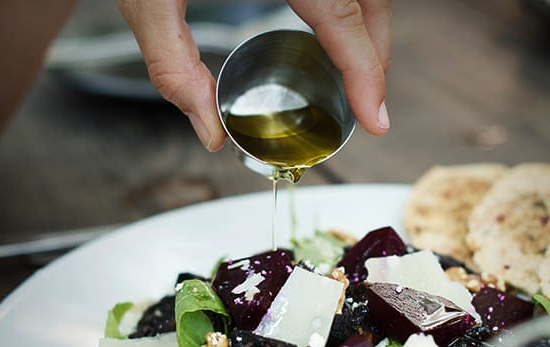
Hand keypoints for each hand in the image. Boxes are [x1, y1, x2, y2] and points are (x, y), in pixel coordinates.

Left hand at [116, 0, 391, 150]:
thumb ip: (173, 65)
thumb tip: (208, 130)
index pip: (342, 16)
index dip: (366, 71)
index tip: (375, 118)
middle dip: (373, 51)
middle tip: (363, 99)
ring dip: (365, 22)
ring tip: (353, 66)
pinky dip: (349, 0)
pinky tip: (333, 22)